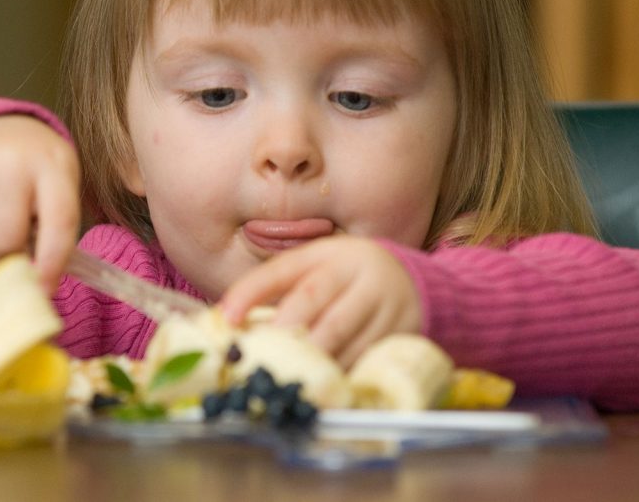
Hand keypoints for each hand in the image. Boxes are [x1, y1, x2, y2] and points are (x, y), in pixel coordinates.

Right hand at [0, 115, 80, 290]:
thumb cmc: (32, 167)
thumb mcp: (58, 182)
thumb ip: (56, 226)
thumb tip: (40, 284)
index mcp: (53, 166)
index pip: (60, 222)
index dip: (52, 262)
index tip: (44, 291)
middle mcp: (12, 163)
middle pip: (6, 241)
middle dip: (9, 260)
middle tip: (12, 251)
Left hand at [219, 235, 421, 367]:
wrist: (411, 282)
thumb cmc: (346, 281)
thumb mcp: (317, 271)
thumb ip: (279, 291)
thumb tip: (228, 323)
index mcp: (326, 253)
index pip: (281, 269)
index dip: (251, 292)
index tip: (227, 318)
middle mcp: (354, 270)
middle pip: (312, 298)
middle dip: (283, 328)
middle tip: (261, 354)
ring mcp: (381, 298)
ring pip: (339, 333)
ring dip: (309, 359)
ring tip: (285, 376)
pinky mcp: (400, 327)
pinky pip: (364, 355)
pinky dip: (339, 372)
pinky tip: (321, 385)